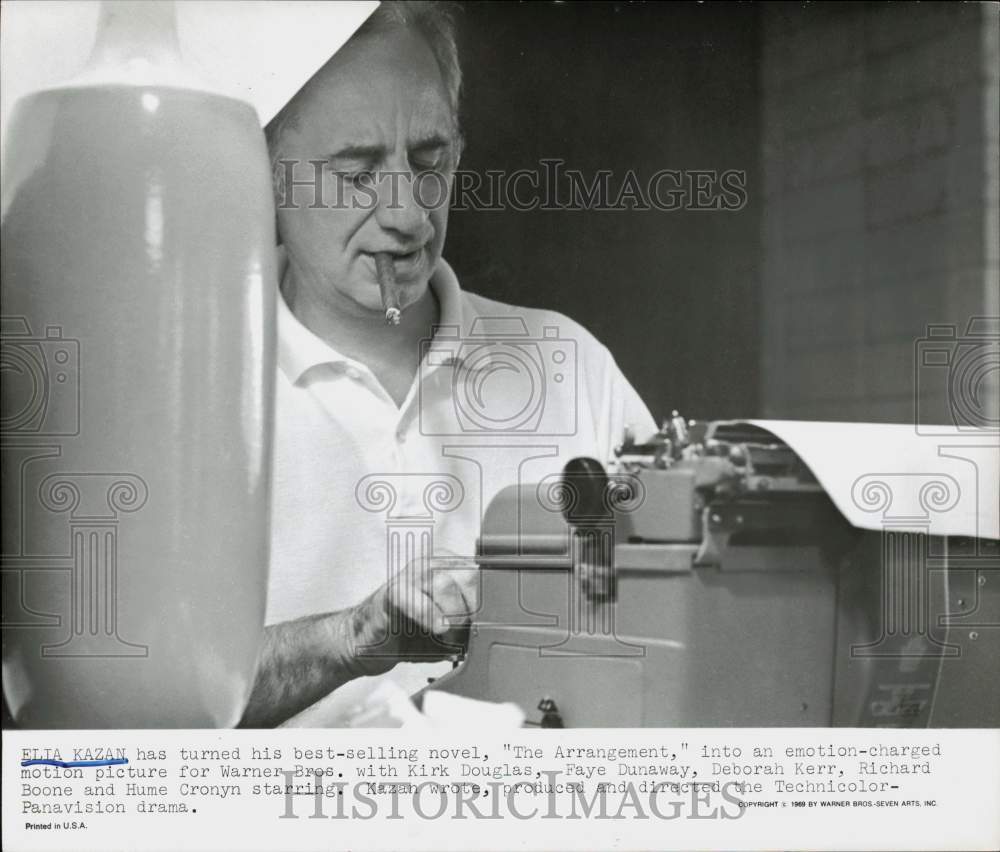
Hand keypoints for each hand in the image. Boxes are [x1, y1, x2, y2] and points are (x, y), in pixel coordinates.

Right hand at [344, 550, 479, 675]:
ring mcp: (411, 574)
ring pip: (446, 584)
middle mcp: (433, 564)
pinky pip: (417, 599)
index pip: (484, 577)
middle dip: (472, 611)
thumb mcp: (450, 632)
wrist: (365, 642)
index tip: (488, 625)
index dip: (489, 604)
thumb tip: (494, 629)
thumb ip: (471, 626)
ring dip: (451, 617)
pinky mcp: (392, 590)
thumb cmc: (409, 635)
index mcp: (451, 568)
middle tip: (464, 634)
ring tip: (446, 635)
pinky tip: (435, 629)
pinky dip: (429, 616)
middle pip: (470, 577)